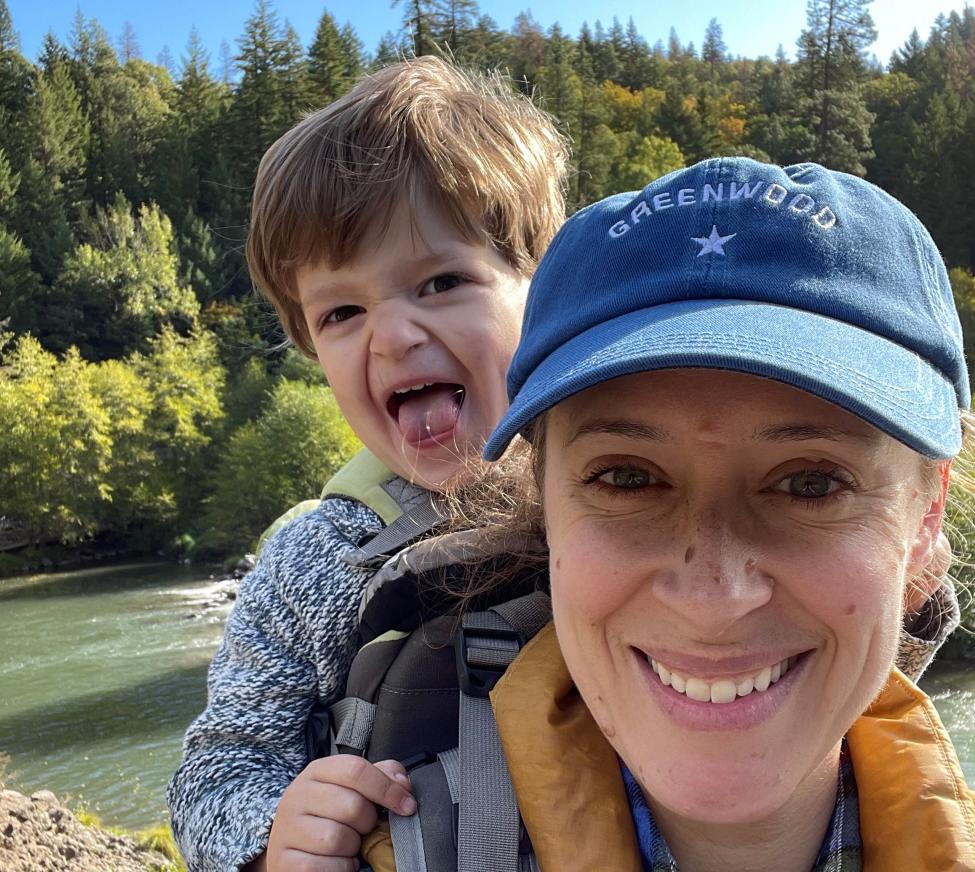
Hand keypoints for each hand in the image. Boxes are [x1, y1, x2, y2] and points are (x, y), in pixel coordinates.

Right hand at [264, 755, 414, 871]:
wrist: (290, 844)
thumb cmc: (328, 813)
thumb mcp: (350, 787)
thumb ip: (380, 776)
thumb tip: (402, 784)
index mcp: (318, 771)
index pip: (356, 770)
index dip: (387, 788)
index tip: (407, 806)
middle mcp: (297, 795)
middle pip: (352, 806)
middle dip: (367, 823)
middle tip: (363, 829)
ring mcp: (287, 828)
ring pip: (336, 839)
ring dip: (352, 849)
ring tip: (348, 845)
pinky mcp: (284, 860)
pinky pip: (325, 867)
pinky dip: (341, 869)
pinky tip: (338, 862)